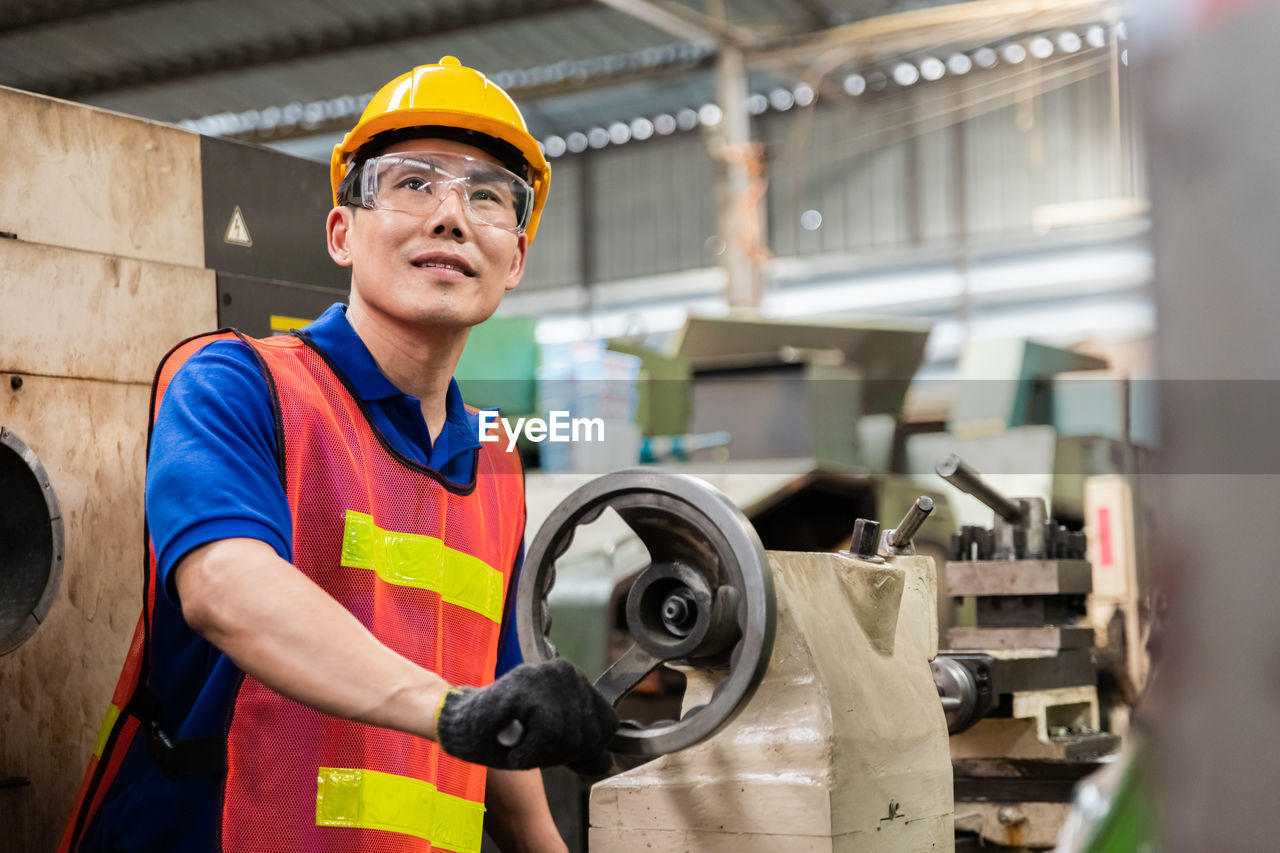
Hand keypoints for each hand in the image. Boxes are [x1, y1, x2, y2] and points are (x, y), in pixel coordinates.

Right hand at [436, 660, 617, 773]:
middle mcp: (564, 672)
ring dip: (542, 755)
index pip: (607, 725)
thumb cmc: (504, 735)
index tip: (554, 749)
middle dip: (560, 755)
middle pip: (589, 736)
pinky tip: (513, 749)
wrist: (459, 727)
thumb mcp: (551, 744)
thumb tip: (607, 761)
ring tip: (520, 745)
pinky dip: (529, 753)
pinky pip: (547, 734)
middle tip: (530, 747)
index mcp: (574, 681)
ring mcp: (544, 676)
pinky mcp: (525, 687)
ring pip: (570, 736)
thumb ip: (580, 748)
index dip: (584, 749)